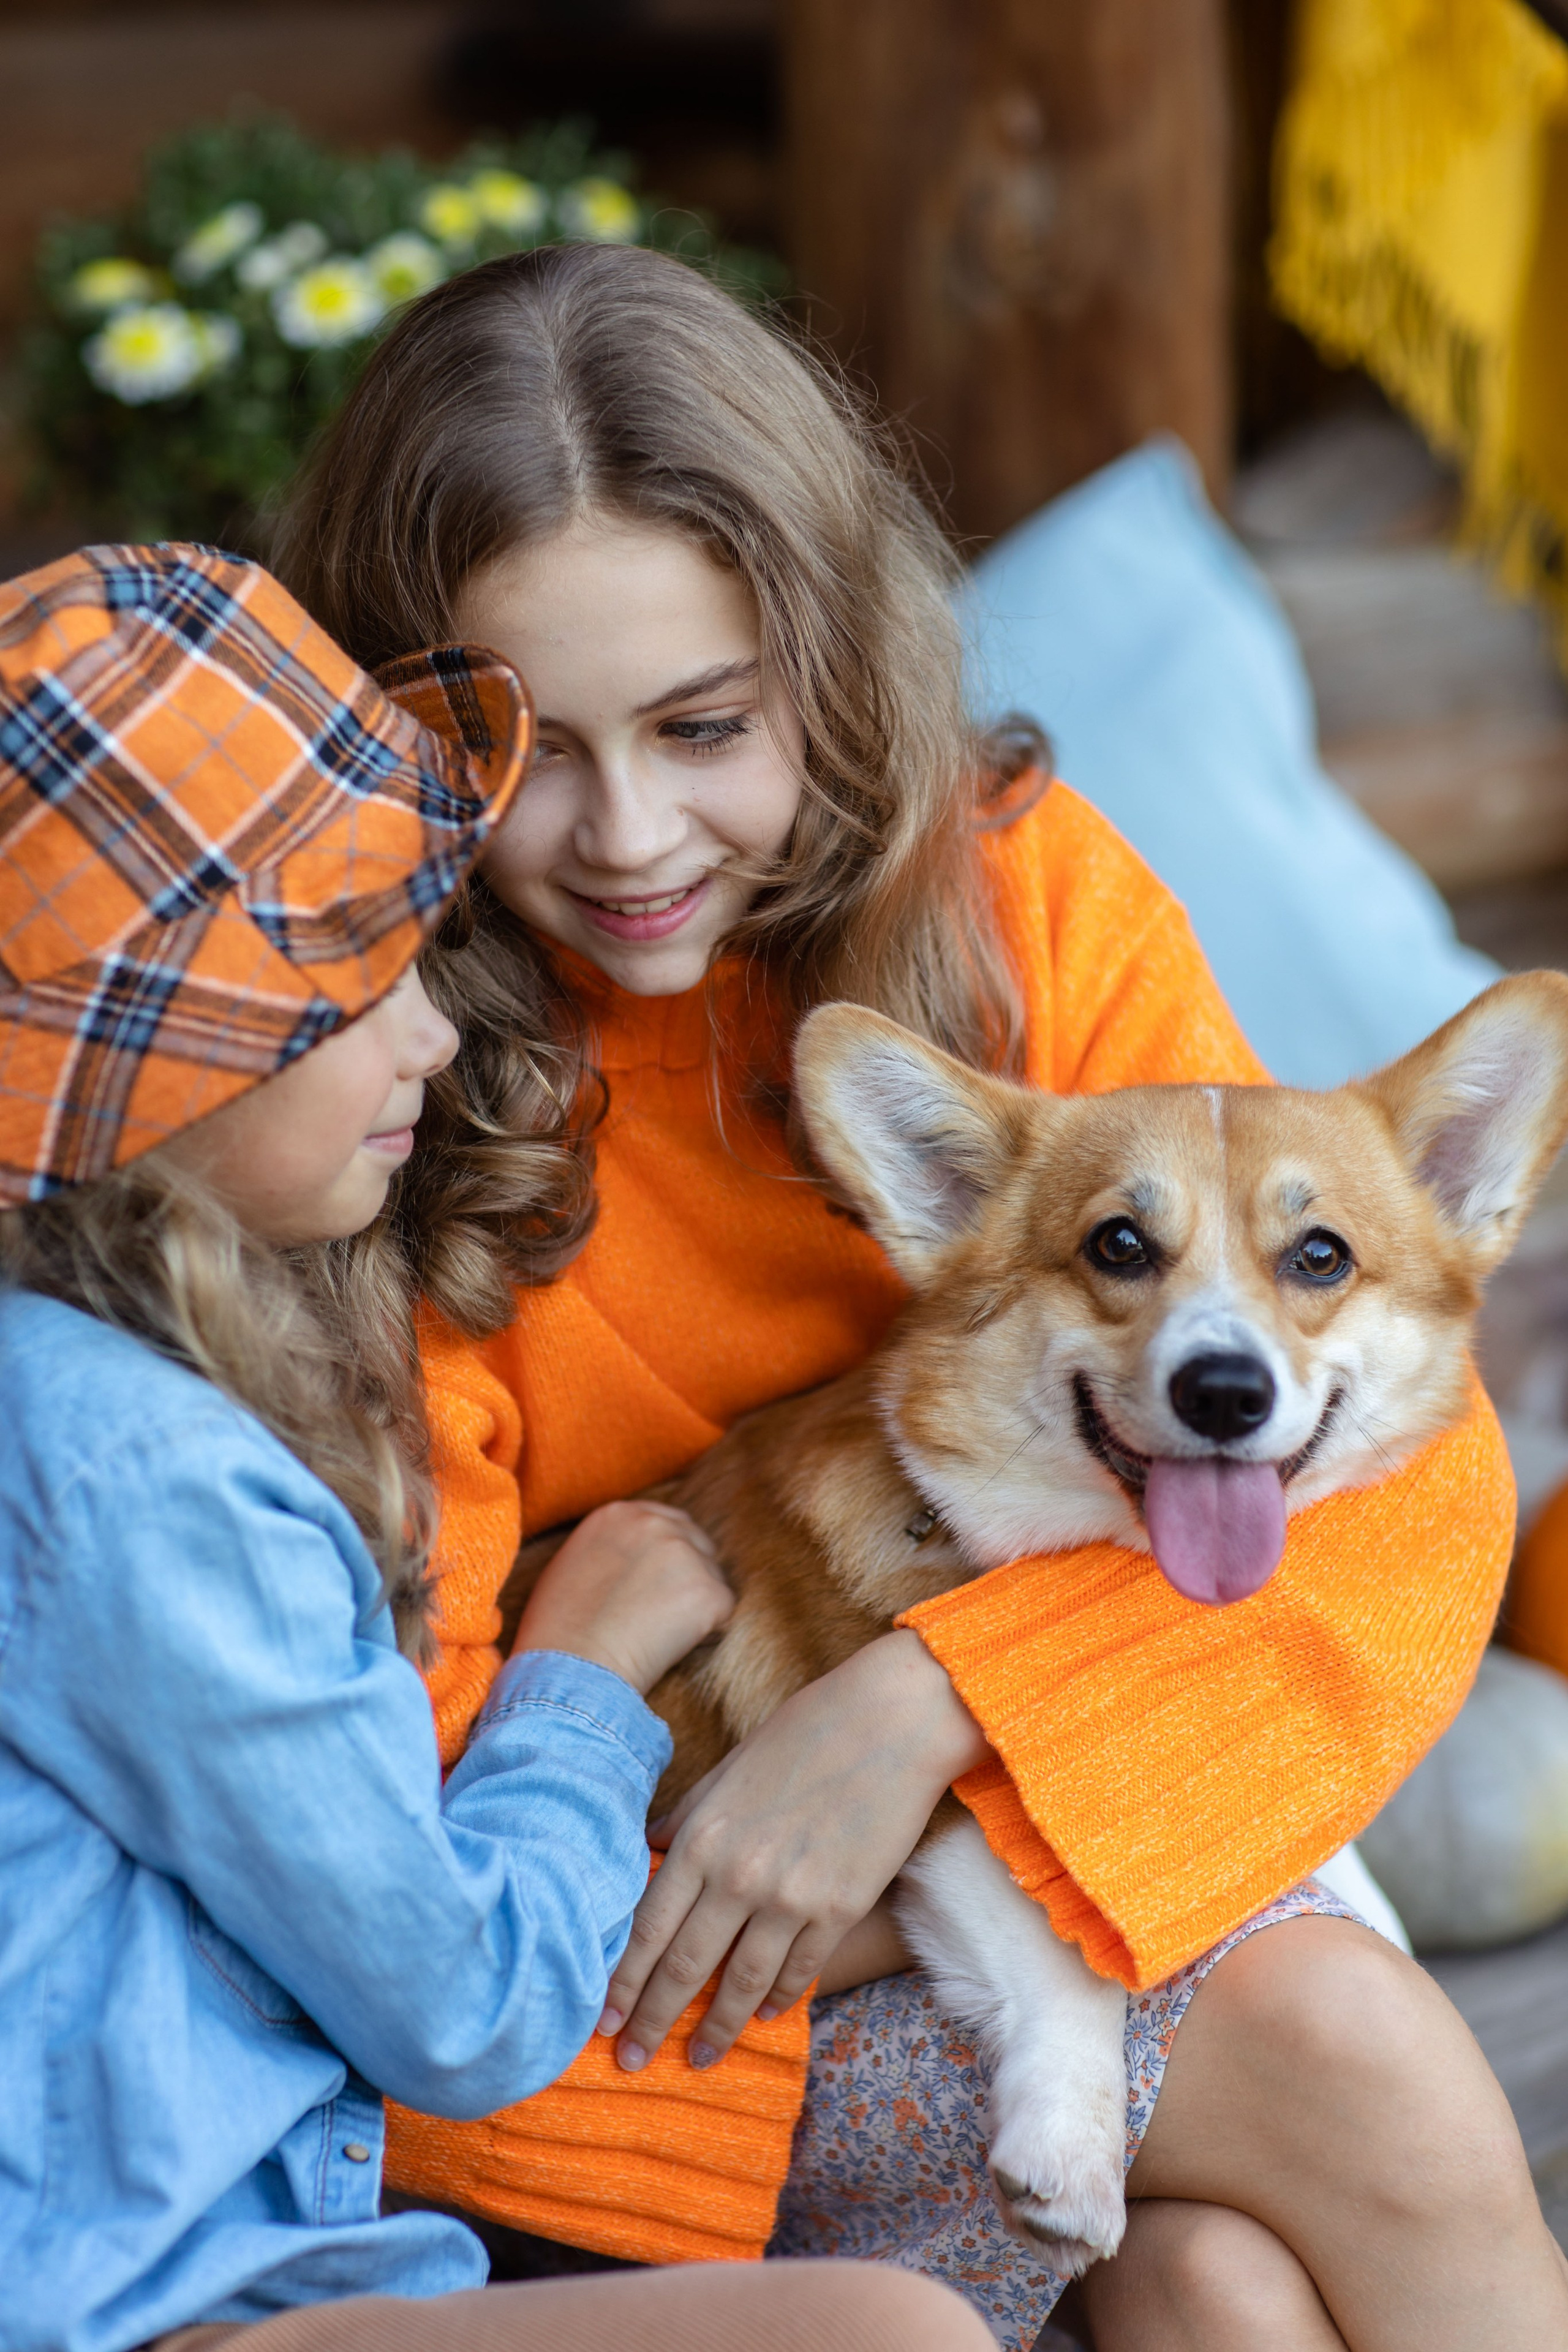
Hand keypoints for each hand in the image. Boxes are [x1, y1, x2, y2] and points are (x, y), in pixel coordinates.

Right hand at [511, 1500, 733, 1694]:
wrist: (570, 1669)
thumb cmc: (557, 1632)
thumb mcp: (570, 1566)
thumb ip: (607, 1548)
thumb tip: (630, 1558)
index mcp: (617, 1514)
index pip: (665, 1522)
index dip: (666, 1559)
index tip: (655, 1588)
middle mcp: (654, 1523)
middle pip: (697, 1544)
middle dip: (687, 1578)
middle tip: (660, 1618)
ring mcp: (685, 1554)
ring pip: (712, 1580)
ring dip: (696, 1608)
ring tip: (657, 1639)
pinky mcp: (708, 1591)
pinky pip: (724, 1614)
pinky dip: (706, 1636)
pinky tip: (672, 1651)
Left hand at [598, 1629, 987, 2069]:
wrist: (891, 1723)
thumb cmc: (805, 1733)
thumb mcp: (729, 1770)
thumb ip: (687, 1817)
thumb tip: (651, 1850)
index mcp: (702, 1837)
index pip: (646, 1928)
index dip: (622, 1982)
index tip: (603, 2020)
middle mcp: (738, 1875)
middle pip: (684, 1967)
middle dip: (653, 2021)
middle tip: (632, 2062)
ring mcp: (791, 1897)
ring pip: (741, 1983)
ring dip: (717, 2029)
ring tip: (699, 2058)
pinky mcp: (840, 1908)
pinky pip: (799, 1969)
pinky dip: (777, 1998)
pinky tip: (763, 2014)